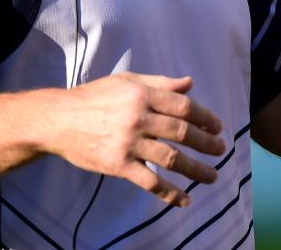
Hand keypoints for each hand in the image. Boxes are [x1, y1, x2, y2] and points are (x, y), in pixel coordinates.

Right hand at [43, 72, 225, 206]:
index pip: (183, 106)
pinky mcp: (118, 165)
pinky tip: (185, 200)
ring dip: (196, 170)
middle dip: (206, 143)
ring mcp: (129, 143)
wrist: (59, 120)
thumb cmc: (95, 97)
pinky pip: (150, 182)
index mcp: (142, 94)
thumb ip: (160, 82)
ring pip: (171, 159)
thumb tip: (189, 83)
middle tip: (220, 150)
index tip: (218, 127)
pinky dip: (170, 193)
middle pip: (182, 132)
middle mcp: (138, 117)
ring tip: (212, 176)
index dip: (205, 117)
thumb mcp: (127, 81)